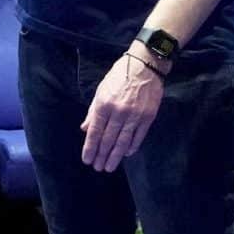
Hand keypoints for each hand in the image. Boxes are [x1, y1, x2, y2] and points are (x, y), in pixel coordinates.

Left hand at [81, 50, 165, 172]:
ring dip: (115, 156)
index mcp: (104, 104)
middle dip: (101, 156)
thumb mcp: (101, 90)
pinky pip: (138, 137)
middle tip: (98, 168)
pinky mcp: (148, 117)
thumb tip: (85, 129)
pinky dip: (131, 147)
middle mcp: (118, 112)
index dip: (90, 148)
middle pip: (108, 140)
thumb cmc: (119, 75)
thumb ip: (93, 111)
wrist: (145, 65)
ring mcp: (134, 115)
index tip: (87, 160)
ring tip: (109, 167)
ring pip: (123, 142)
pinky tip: (126, 154)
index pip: (95, 132)